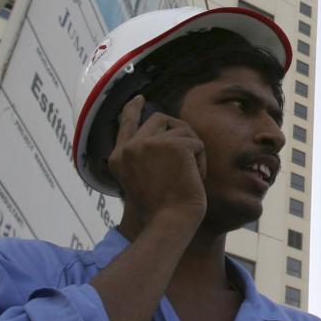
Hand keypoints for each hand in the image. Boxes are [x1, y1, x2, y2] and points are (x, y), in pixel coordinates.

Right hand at [107, 96, 206, 229]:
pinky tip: (195, 178)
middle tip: (191, 151)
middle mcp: (129, 148)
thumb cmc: (162, 209)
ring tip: (189, 175)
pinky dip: (202, 161)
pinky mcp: (172, 145)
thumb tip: (162, 133)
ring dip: (193, 151)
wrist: (170, 222)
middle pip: (160, 119)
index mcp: (118, 158)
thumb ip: (144, 158)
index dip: (134, 108)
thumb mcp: (142, 181)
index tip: (140, 99)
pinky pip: (197, 143)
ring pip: (182, 130)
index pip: (126, 123)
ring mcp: (149, 144)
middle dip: (179, 131)